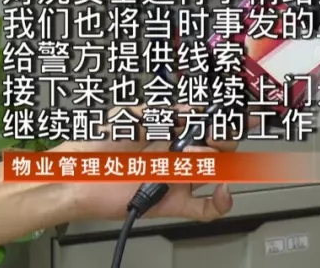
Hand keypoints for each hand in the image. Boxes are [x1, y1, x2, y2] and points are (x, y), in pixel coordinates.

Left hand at [53, 106, 241, 222]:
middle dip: (224, 138)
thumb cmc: (96, 145)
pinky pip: (207, 208)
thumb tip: (190, 110)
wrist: (76, 178)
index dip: (227, 119)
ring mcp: (178, 178)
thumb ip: (162, 112)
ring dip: (216, 163)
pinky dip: (221, 202)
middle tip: (215, 133)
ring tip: (192, 156)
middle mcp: (178, 154)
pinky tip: (221, 191)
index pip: (208, 124)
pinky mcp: (174, 202)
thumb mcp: (129, 115)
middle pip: (221, 147)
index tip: (242, 114)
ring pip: (217, 173)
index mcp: (171, 130)